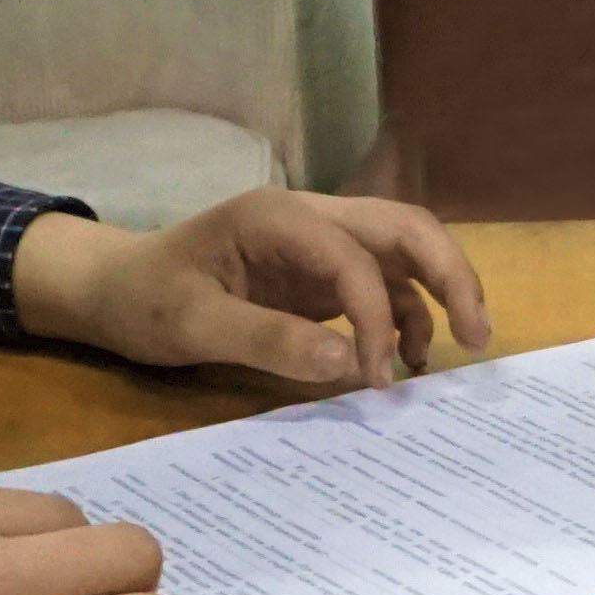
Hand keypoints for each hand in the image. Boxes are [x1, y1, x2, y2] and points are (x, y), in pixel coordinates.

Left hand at [13, 191, 495, 389]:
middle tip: (479, 335)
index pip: (355, 257)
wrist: (115, 290)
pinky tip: (403, 362)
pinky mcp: (320, 273)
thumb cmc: (145, 299)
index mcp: (278, 217)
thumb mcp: (192, 324)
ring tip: (457, 351)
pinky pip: (381, 284)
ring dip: (438, 293)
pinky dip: (405, 316)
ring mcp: (319, 243)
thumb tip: (350, 362)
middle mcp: (310, 218)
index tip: (376, 376)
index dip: (377, 316)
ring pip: (402, 251)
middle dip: (450, 274)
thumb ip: (268, 340)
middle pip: (404, 228)